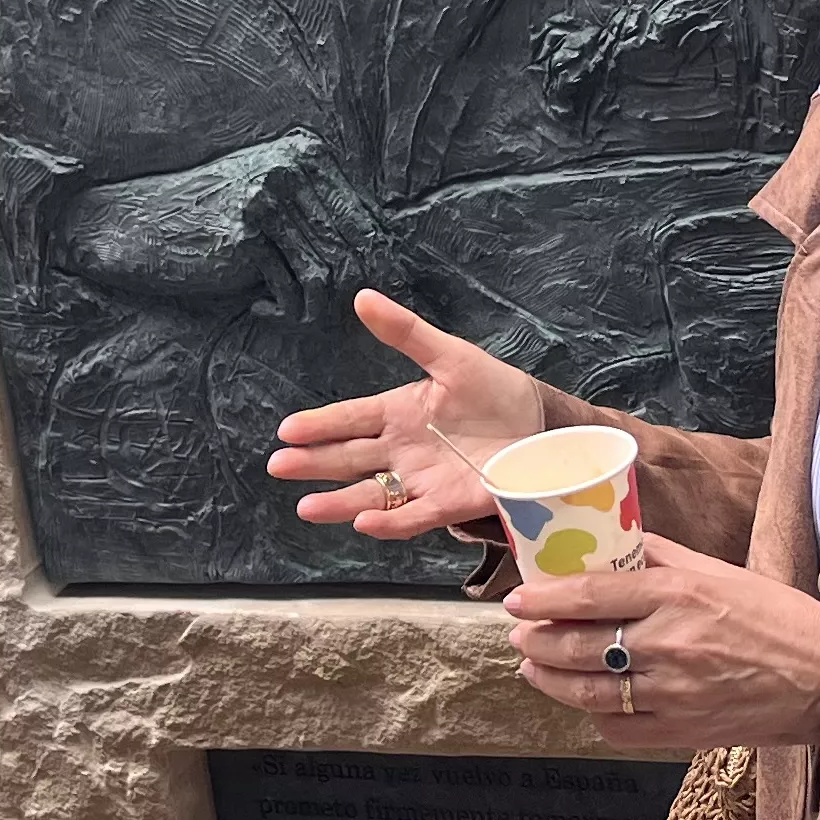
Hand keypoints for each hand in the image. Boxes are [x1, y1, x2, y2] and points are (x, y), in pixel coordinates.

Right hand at [50, 134, 390, 326]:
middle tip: (327, 313)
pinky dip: (286, 312)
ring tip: (293, 315)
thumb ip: (319, 213)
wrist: (144, 224)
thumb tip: (379, 255)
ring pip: (328, 273)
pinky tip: (261, 309)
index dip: (370, 258)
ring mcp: (269, 202)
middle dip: (347, 290)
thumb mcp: (270, 198)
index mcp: (306, 155)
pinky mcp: (248, 238)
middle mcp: (292, 171)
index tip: (365, 290)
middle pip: (352, 244)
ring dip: (314, 308)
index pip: (363, 214)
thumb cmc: (212, 217)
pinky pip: (295, 290)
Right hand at [269, 289, 541, 541]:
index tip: (287, 430)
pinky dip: (390, 521)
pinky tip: (365, 521)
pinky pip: (413, 516)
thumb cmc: (494, 389)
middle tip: (279, 465)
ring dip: (339, 501)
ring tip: (308, 507)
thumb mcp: (450, 355)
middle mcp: (401, 449)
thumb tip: (363, 298)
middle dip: (313, 463)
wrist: (541, 425)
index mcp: (397, 413)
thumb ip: (406, 332)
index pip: (349, 420)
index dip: (319, 425)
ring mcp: (421, 479)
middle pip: (349, 459)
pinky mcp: (448, 504)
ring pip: (371, 493)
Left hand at [502, 536, 819, 746]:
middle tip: (519, 635)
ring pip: (590, 691)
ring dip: (552, 680)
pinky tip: (588, 701)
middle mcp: (670, 642)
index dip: (544, 598)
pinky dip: (596, 715)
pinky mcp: (683, 731)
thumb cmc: (777, 617)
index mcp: (678, 594)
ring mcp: (675, 692)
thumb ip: (660, 557)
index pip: (591, 594)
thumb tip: (611, 541)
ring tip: (535, 668)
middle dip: (536, 641)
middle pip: (579, 646)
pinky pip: (620, 728)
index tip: (516, 599)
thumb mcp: (719, 572)